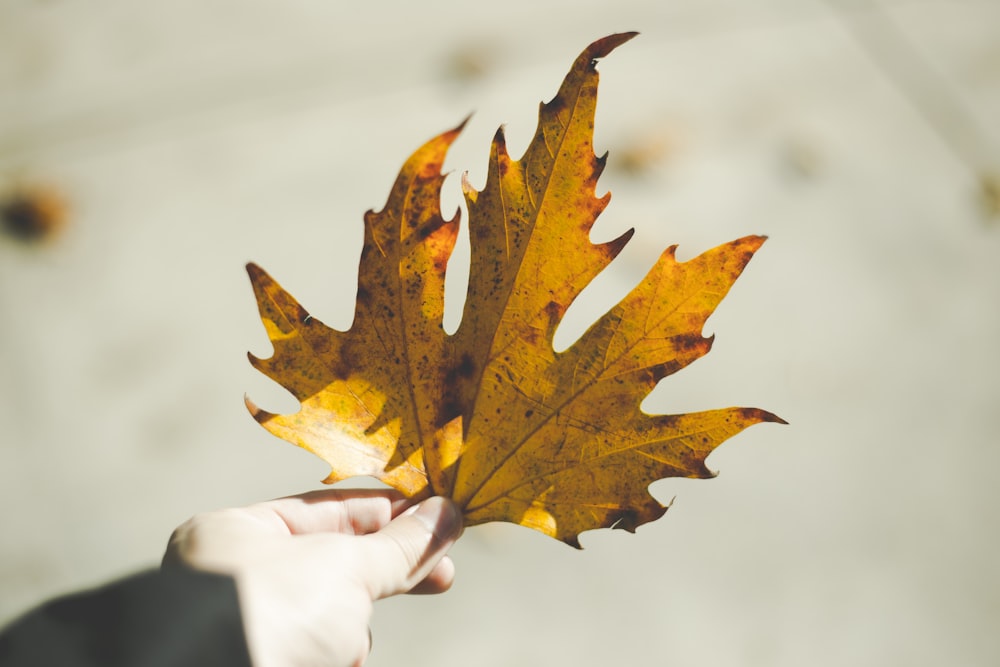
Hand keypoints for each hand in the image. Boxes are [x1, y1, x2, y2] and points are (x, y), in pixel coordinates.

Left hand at [163, 489, 462, 666]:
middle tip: (443, 574)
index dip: (389, 511)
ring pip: (329, 611)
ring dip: (353, 626)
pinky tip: (340, 661)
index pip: (328, 507)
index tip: (437, 518)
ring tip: (348, 643)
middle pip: (333, 561)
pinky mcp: (265, 658)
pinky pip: (316, 648)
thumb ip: (399, 544)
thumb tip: (447, 515)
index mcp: (237, 532)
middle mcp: (234, 575)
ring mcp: (247, 624)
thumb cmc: (270, 615)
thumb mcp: (344, 567)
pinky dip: (337, 655)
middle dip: (387, 571)